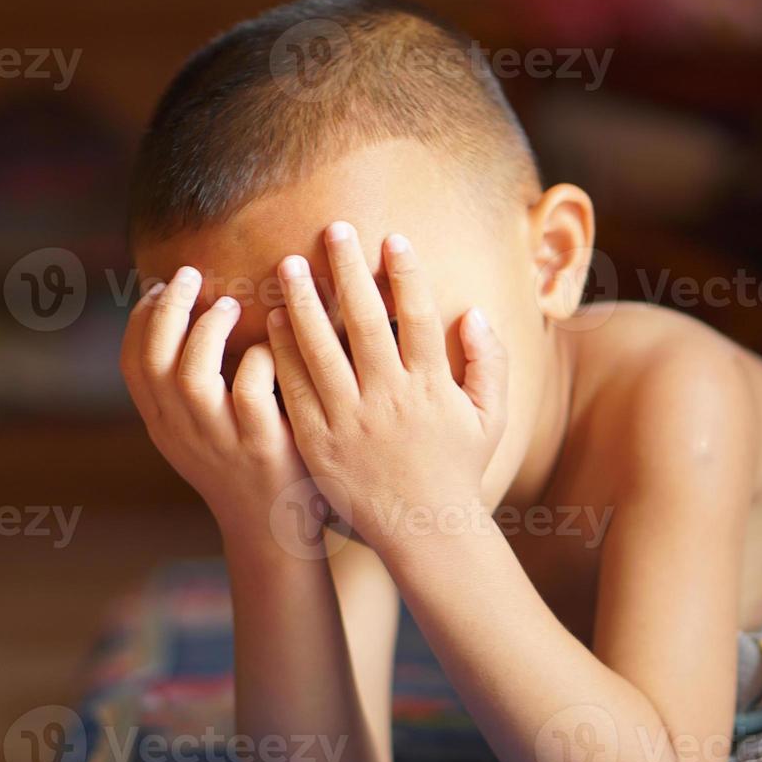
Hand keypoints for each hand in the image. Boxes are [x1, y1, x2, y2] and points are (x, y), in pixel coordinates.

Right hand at [119, 266, 308, 530]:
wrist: (276, 530)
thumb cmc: (244, 464)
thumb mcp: (201, 432)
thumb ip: (189, 387)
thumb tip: (186, 317)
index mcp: (164, 425)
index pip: (132, 364)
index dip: (142, 318)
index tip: (160, 286)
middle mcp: (182, 433)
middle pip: (155, 360)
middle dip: (169, 308)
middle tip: (190, 275)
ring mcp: (220, 441)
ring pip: (192, 375)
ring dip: (209, 329)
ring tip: (231, 305)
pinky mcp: (262, 447)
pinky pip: (250, 388)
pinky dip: (259, 355)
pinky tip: (273, 344)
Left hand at [266, 223, 506, 550]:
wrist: (424, 532)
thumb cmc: (458, 470)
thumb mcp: (491, 418)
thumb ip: (490, 363)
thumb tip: (474, 312)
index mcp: (432, 388)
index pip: (419, 318)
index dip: (406, 275)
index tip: (392, 239)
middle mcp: (390, 399)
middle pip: (365, 322)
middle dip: (348, 271)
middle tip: (333, 229)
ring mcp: (351, 421)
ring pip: (321, 351)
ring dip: (304, 303)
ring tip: (289, 265)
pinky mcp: (318, 442)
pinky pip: (296, 389)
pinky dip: (282, 354)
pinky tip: (271, 322)